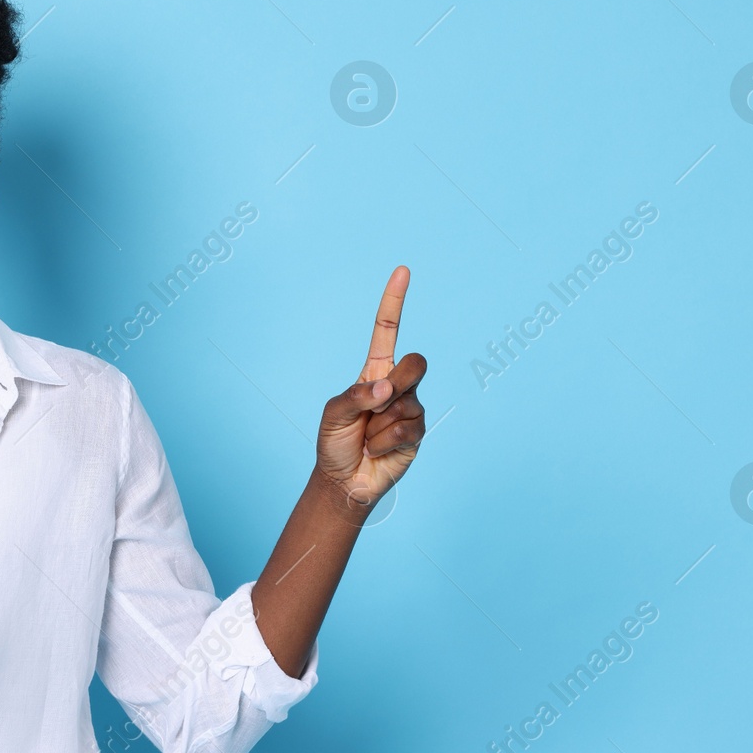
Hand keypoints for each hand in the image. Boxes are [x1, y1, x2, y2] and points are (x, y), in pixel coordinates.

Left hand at [314, 265, 427, 507]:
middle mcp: (396, 386)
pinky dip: (385, 441)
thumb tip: (387, 389)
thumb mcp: (334, 414)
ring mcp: (410, 409)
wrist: (344, 481)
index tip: (402, 271)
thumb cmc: (335, 443)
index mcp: (373, 371)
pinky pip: (407, 428)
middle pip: (415, 363)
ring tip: (367, 436)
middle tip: (377, 405)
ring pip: (407, 401)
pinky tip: (376, 449)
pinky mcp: (418, 433)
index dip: (394, 302)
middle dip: (398, 382)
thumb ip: (357, 397)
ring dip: (379, 423)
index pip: (386, 331)